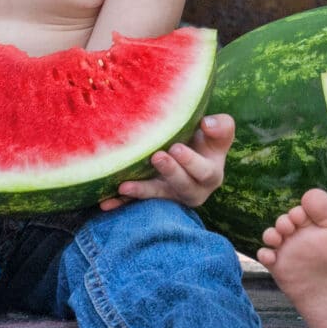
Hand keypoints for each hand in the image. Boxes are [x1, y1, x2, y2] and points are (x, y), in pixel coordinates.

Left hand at [103, 112, 232, 211]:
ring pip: (157, 196)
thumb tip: (206, 123)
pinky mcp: (152, 199)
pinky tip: (105, 202)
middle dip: (169, 172)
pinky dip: (121, 203)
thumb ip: (220, 127)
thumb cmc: (204, 140)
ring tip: (125, 186)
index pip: (204, 172)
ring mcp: (170, 196)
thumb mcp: (217, 133)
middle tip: (156, 156)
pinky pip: (136, 204)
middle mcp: (192, 190)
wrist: (191, 153)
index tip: (176, 148)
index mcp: (211, 175)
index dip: (191, 162)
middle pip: (182, 186)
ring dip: (142, 191)